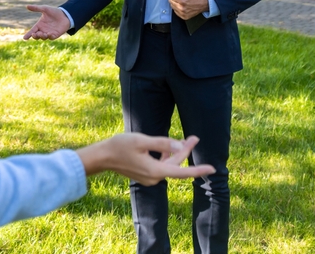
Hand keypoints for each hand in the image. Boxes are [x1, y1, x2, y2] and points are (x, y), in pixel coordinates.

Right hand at [23, 5, 71, 39]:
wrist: (65, 14)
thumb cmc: (54, 12)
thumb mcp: (45, 9)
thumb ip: (36, 8)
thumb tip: (27, 6)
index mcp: (39, 24)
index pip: (32, 30)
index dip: (28, 34)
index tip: (24, 38)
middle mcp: (43, 30)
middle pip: (36, 36)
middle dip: (35, 36)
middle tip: (34, 34)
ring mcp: (49, 33)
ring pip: (43, 37)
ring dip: (41, 36)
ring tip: (42, 33)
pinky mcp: (55, 35)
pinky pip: (51, 37)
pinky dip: (49, 36)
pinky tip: (49, 34)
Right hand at [77, 134, 212, 185]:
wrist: (102, 157)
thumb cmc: (120, 146)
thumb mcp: (142, 140)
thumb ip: (162, 143)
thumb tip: (178, 145)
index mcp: (155, 170)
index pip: (182, 171)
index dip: (198, 170)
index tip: (212, 169)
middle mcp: (154, 177)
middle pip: (175, 164)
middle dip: (185, 150)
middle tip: (195, 137)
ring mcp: (149, 178)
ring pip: (168, 165)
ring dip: (176, 152)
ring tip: (185, 139)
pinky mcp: (145, 174)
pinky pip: (161, 166)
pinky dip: (166, 156)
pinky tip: (167, 147)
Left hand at [167, 0, 208, 19]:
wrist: (205, 3)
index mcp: (182, 0)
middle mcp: (182, 8)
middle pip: (170, 1)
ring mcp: (183, 13)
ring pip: (173, 7)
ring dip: (175, 3)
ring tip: (182, 1)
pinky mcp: (184, 17)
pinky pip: (176, 12)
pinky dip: (178, 9)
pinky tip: (183, 6)